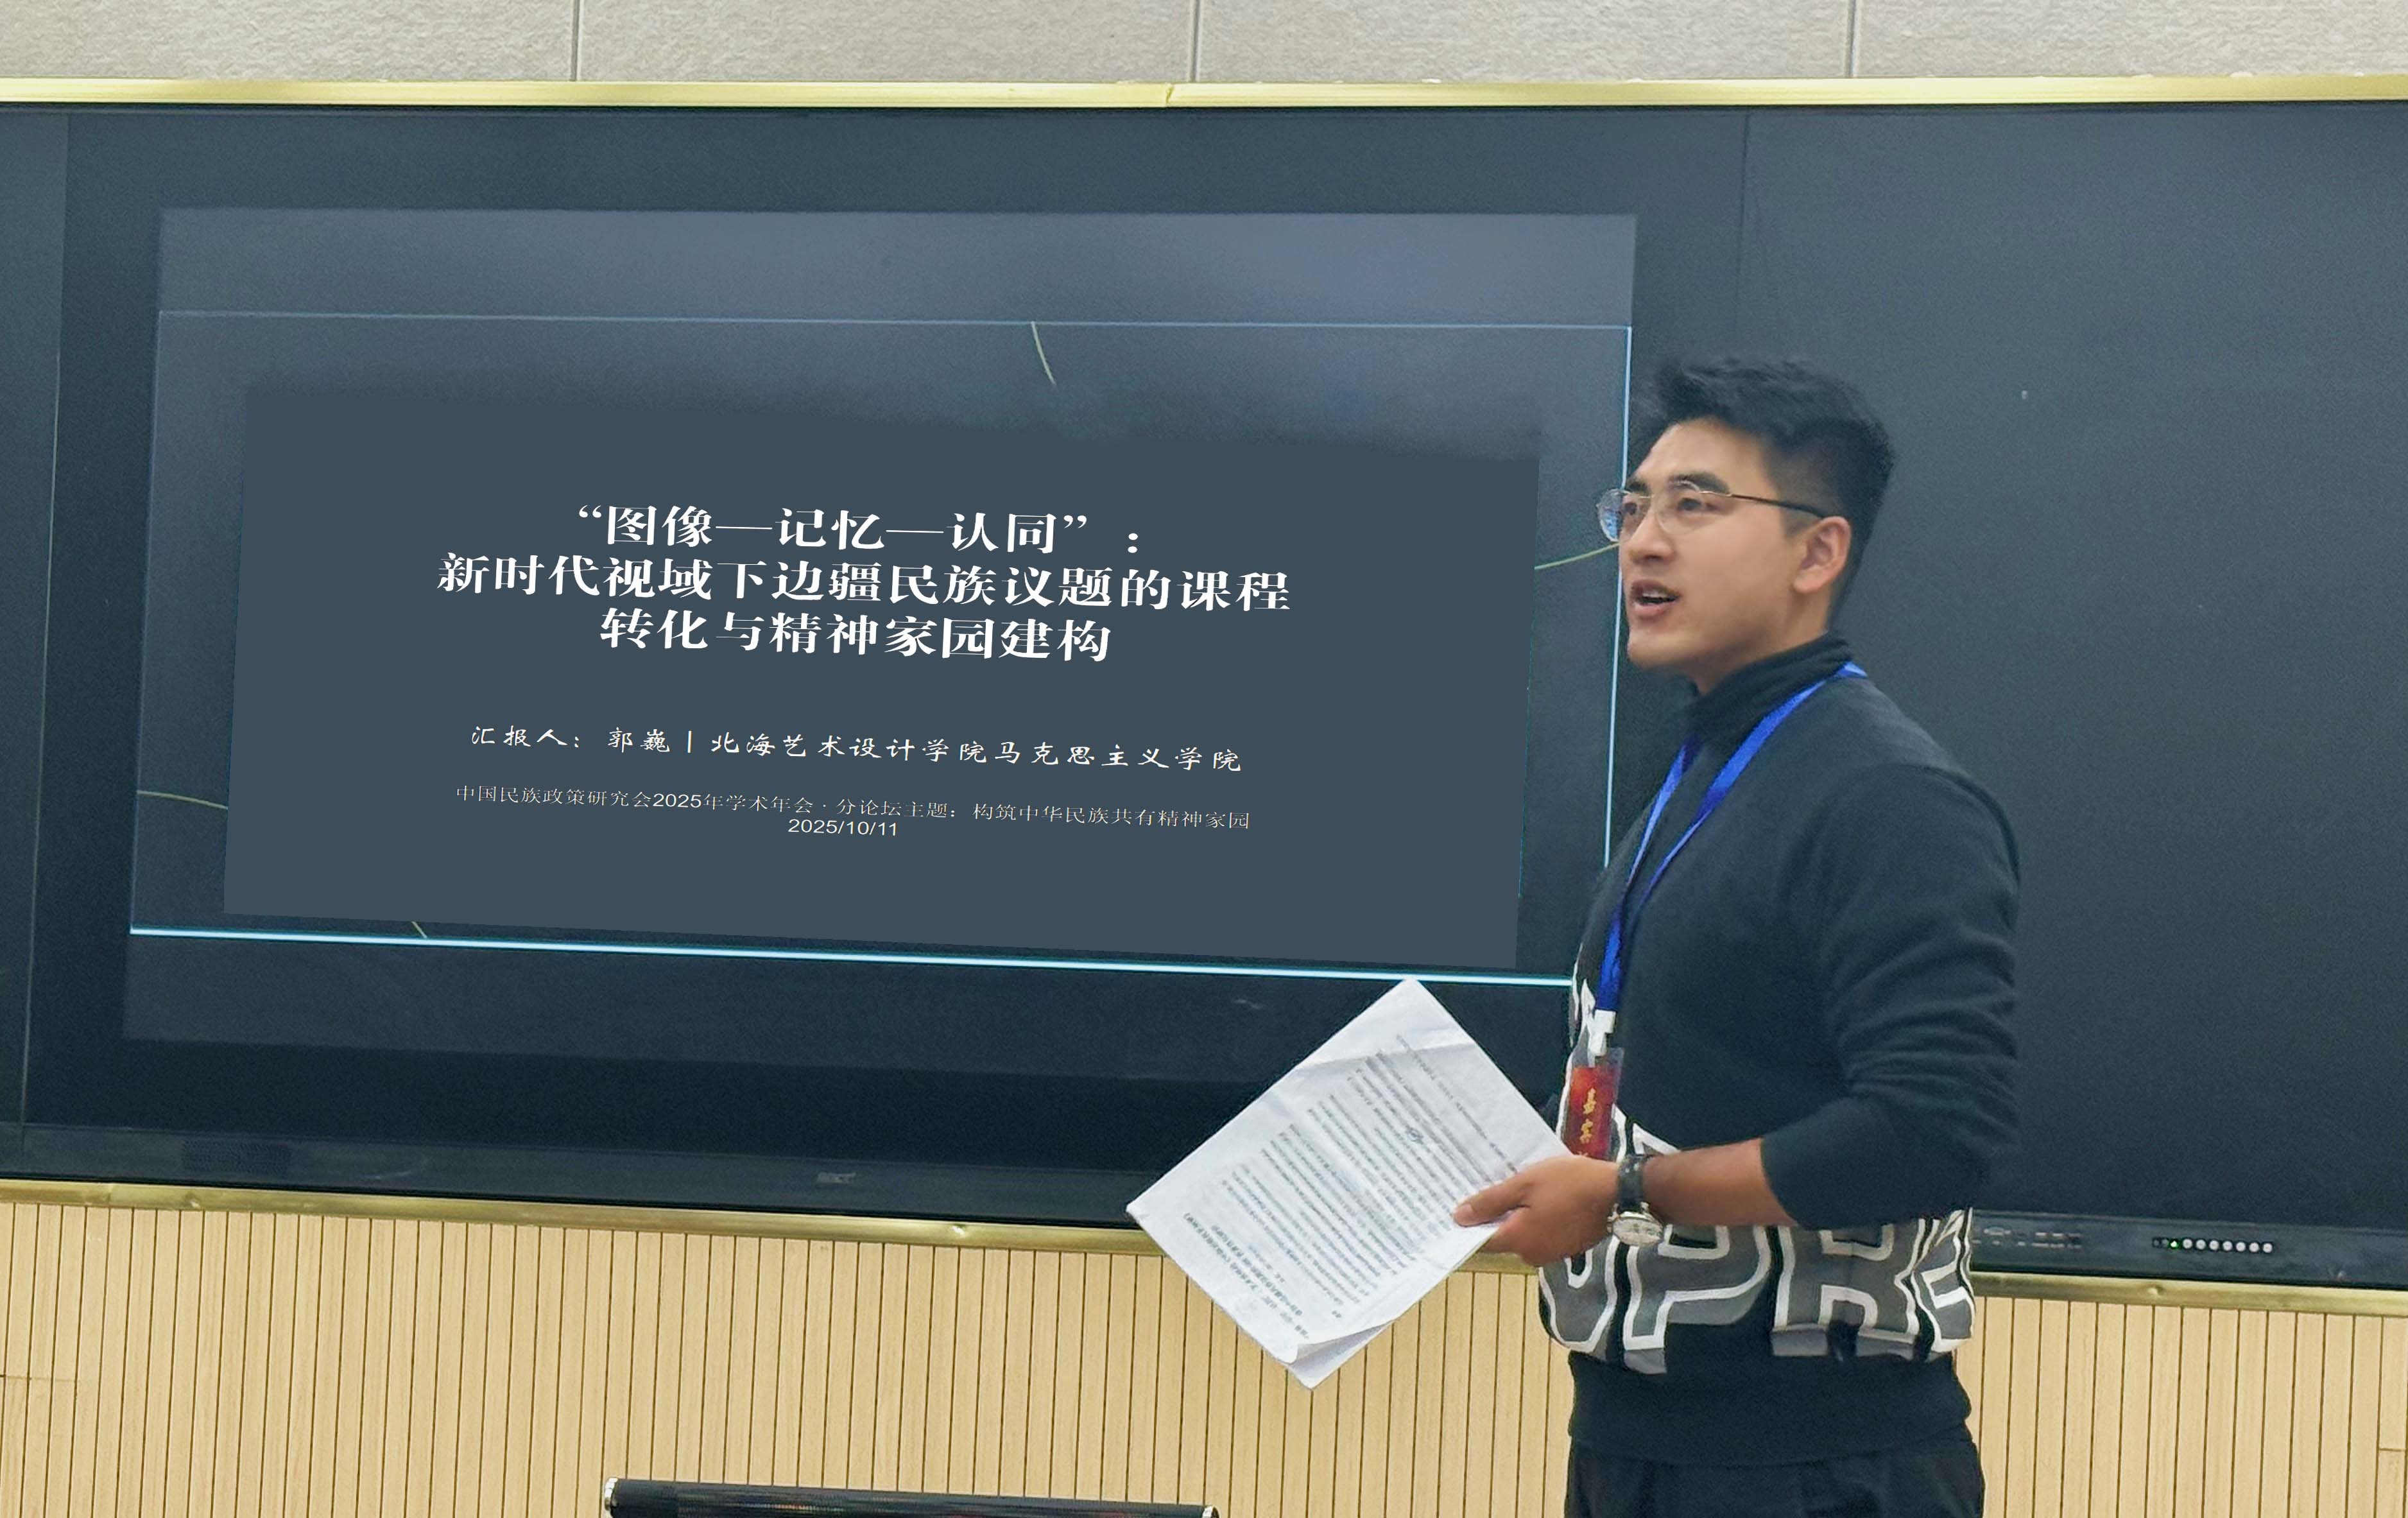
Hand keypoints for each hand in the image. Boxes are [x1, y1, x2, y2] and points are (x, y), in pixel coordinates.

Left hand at [1453, 1154, 1617, 1266]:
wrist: (1618, 1193)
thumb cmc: (1568, 1184)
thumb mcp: (1525, 1184)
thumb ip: (1491, 1202)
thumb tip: (1458, 1218)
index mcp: (1518, 1240)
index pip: (1481, 1241)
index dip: (1468, 1225)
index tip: (1458, 1207)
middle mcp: (1531, 1254)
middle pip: (1502, 1237)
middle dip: (1494, 1215)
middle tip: (1486, 1186)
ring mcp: (1552, 1252)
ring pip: (1523, 1234)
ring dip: (1517, 1215)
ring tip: (1514, 1187)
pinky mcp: (1567, 1246)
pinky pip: (1541, 1233)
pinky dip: (1536, 1218)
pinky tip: (1539, 1197)